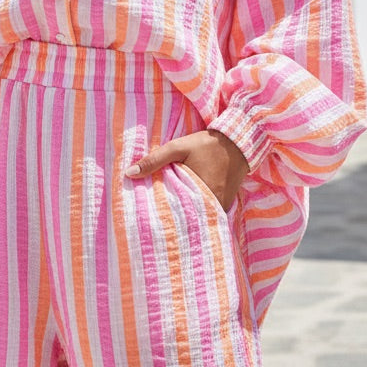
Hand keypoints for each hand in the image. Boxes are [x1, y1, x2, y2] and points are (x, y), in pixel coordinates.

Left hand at [125, 128, 248, 212]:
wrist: (238, 141)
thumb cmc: (206, 145)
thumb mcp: (178, 148)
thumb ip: (154, 160)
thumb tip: (129, 174)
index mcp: (201, 192)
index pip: (179, 215)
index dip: (166, 219)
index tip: (152, 222)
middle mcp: (214, 204)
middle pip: (190, 218)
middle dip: (176, 221)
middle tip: (158, 225)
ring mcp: (222, 205)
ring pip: (201, 216)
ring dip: (188, 217)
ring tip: (170, 220)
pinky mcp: (227, 203)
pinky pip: (210, 212)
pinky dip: (200, 211)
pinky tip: (188, 210)